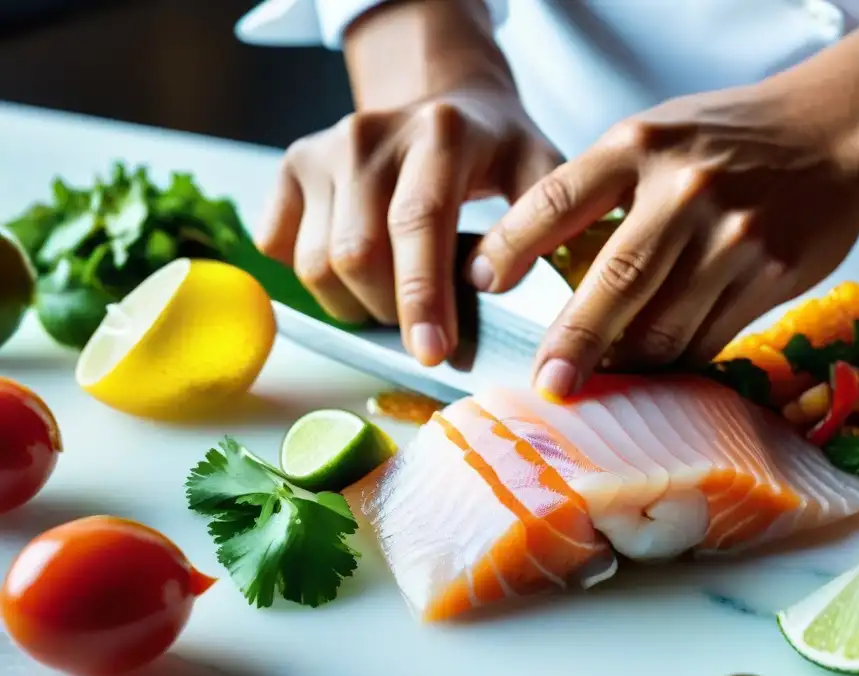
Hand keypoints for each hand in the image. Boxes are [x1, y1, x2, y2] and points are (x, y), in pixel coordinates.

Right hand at [256, 3, 560, 365]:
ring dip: (354, 305)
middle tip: (425, 329)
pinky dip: (318, 280)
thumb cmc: (496, 153)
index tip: (432, 353)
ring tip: (393, 302)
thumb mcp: (539, 173)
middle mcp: (370, 133)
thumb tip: (505, 289)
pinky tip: (357, 275)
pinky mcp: (293, 166)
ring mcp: (324, 149)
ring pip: (315, 263)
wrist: (447, 102)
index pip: (418, 223)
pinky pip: (281, 249)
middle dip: (389, 312)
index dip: (421, 296)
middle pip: (356, 254)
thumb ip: (540, 225)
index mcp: (440, 133)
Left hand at [470, 84, 858, 396]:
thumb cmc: (728, 139)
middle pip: (614, 282)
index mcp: (640, 147)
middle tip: (547, 383)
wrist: (835, 132)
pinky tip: (653, 371)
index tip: (479, 283)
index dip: (511, 247)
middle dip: (573, 342)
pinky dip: (673, 363)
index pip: (558, 200)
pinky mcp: (769, 275)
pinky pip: (707, 340)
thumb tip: (548, 272)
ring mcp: (733, 237)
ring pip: (663, 327)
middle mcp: (685, 191)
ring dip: (625, 364)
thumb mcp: (656, 137)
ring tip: (596, 381)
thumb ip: (605, 192)